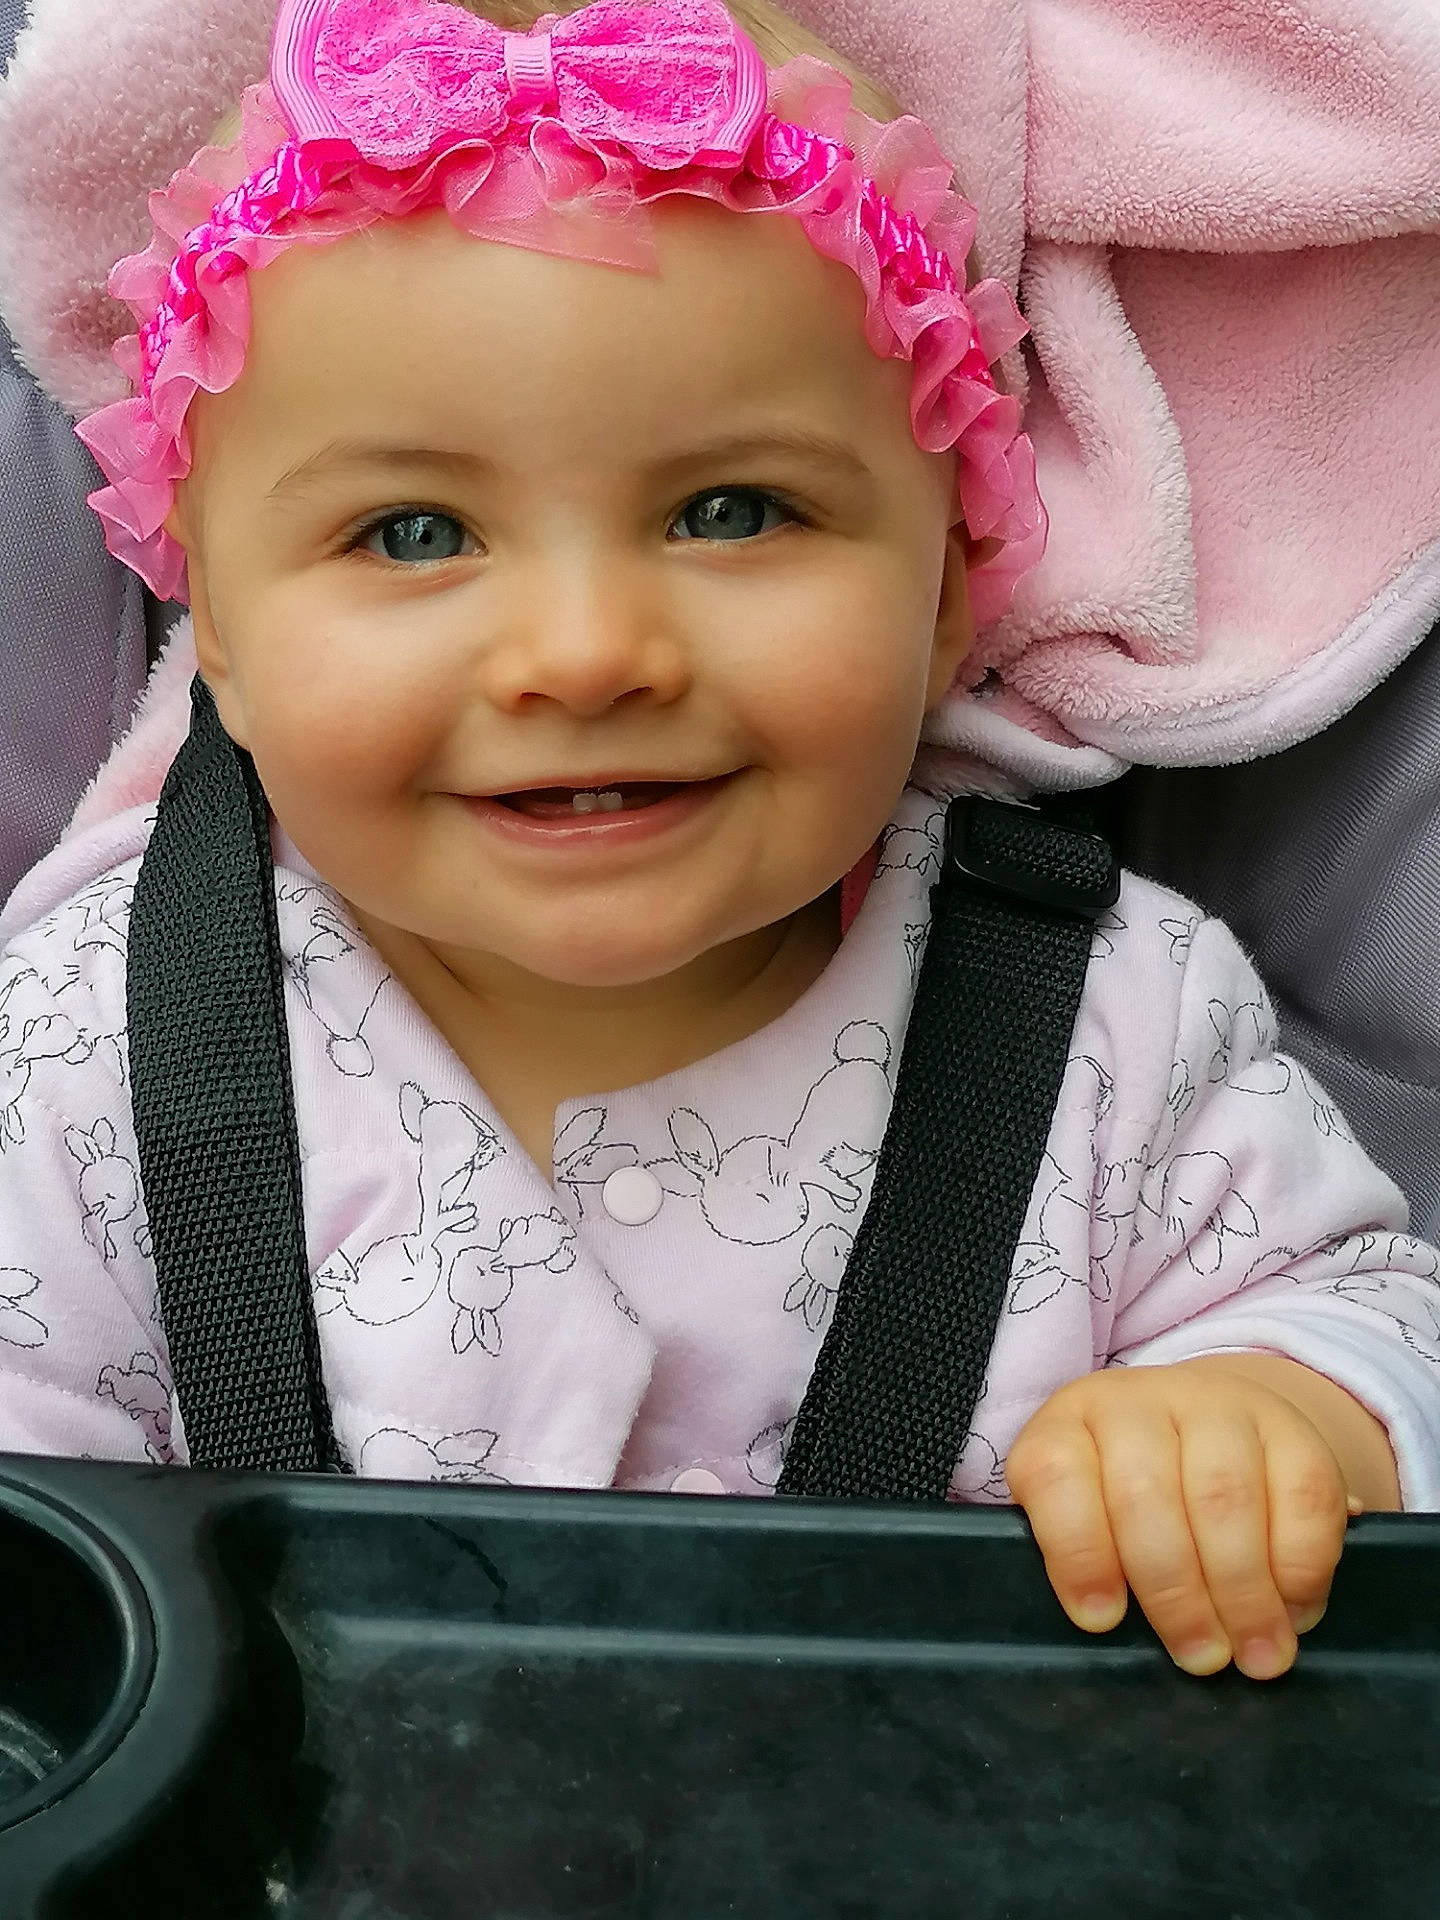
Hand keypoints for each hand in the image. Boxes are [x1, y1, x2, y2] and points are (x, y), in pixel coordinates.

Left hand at [1006, 1357, 1355, 1678]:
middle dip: (1175, 1594)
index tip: (1101, 1620)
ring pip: (1224, 1497)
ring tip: (1256, 1655)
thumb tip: (1110, 1628)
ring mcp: (1216, 1404)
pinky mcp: (1290, 1424)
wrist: (1212, 1422)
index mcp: (1069, 1424)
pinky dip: (1301, 1567)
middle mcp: (1137, 1400)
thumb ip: (1087, 1559)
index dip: (1077, 1553)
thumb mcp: (1086, 1511)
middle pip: (1145, 1497)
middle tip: (1200, 1658)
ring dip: (1243, 1592)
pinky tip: (1294, 1609)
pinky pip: (1303, 1496)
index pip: (1056, 1476)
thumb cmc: (1131, 1494)